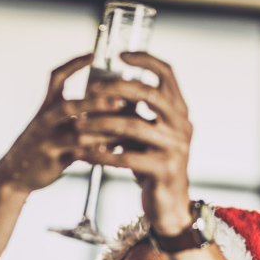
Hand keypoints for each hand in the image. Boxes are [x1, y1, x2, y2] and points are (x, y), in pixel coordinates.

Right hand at [0, 54, 126, 194]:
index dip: (73, 65)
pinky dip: (97, 154)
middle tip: (119, 102)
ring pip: (78, 134)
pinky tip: (114, 152)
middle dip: (95, 103)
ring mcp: (48, 141)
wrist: (15, 173)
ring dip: (103, 132)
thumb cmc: (42, 145)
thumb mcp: (52, 124)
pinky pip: (79, 156)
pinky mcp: (53, 160)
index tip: (93, 54)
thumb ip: (76, 114)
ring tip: (125, 131)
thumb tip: (114, 103)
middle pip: (69, 106)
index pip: (57, 78)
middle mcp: (45, 120)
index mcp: (46, 107)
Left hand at [75, 53, 192, 234]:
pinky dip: (101, 155)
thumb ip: (135, 113)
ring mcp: (175, 147)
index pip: (167, 74)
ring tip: (77, 125)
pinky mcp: (163, 170)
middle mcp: (181, 125)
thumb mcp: (146, 135)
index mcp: (179, 111)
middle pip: (149, 94)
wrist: (169, 205)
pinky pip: (127, 158)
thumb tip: (104, 88)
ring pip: (133, 126)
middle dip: (116, 89)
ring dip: (101, 124)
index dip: (145, 59)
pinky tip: (82, 154)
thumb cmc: (152, 166)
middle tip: (90, 91)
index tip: (121, 54)